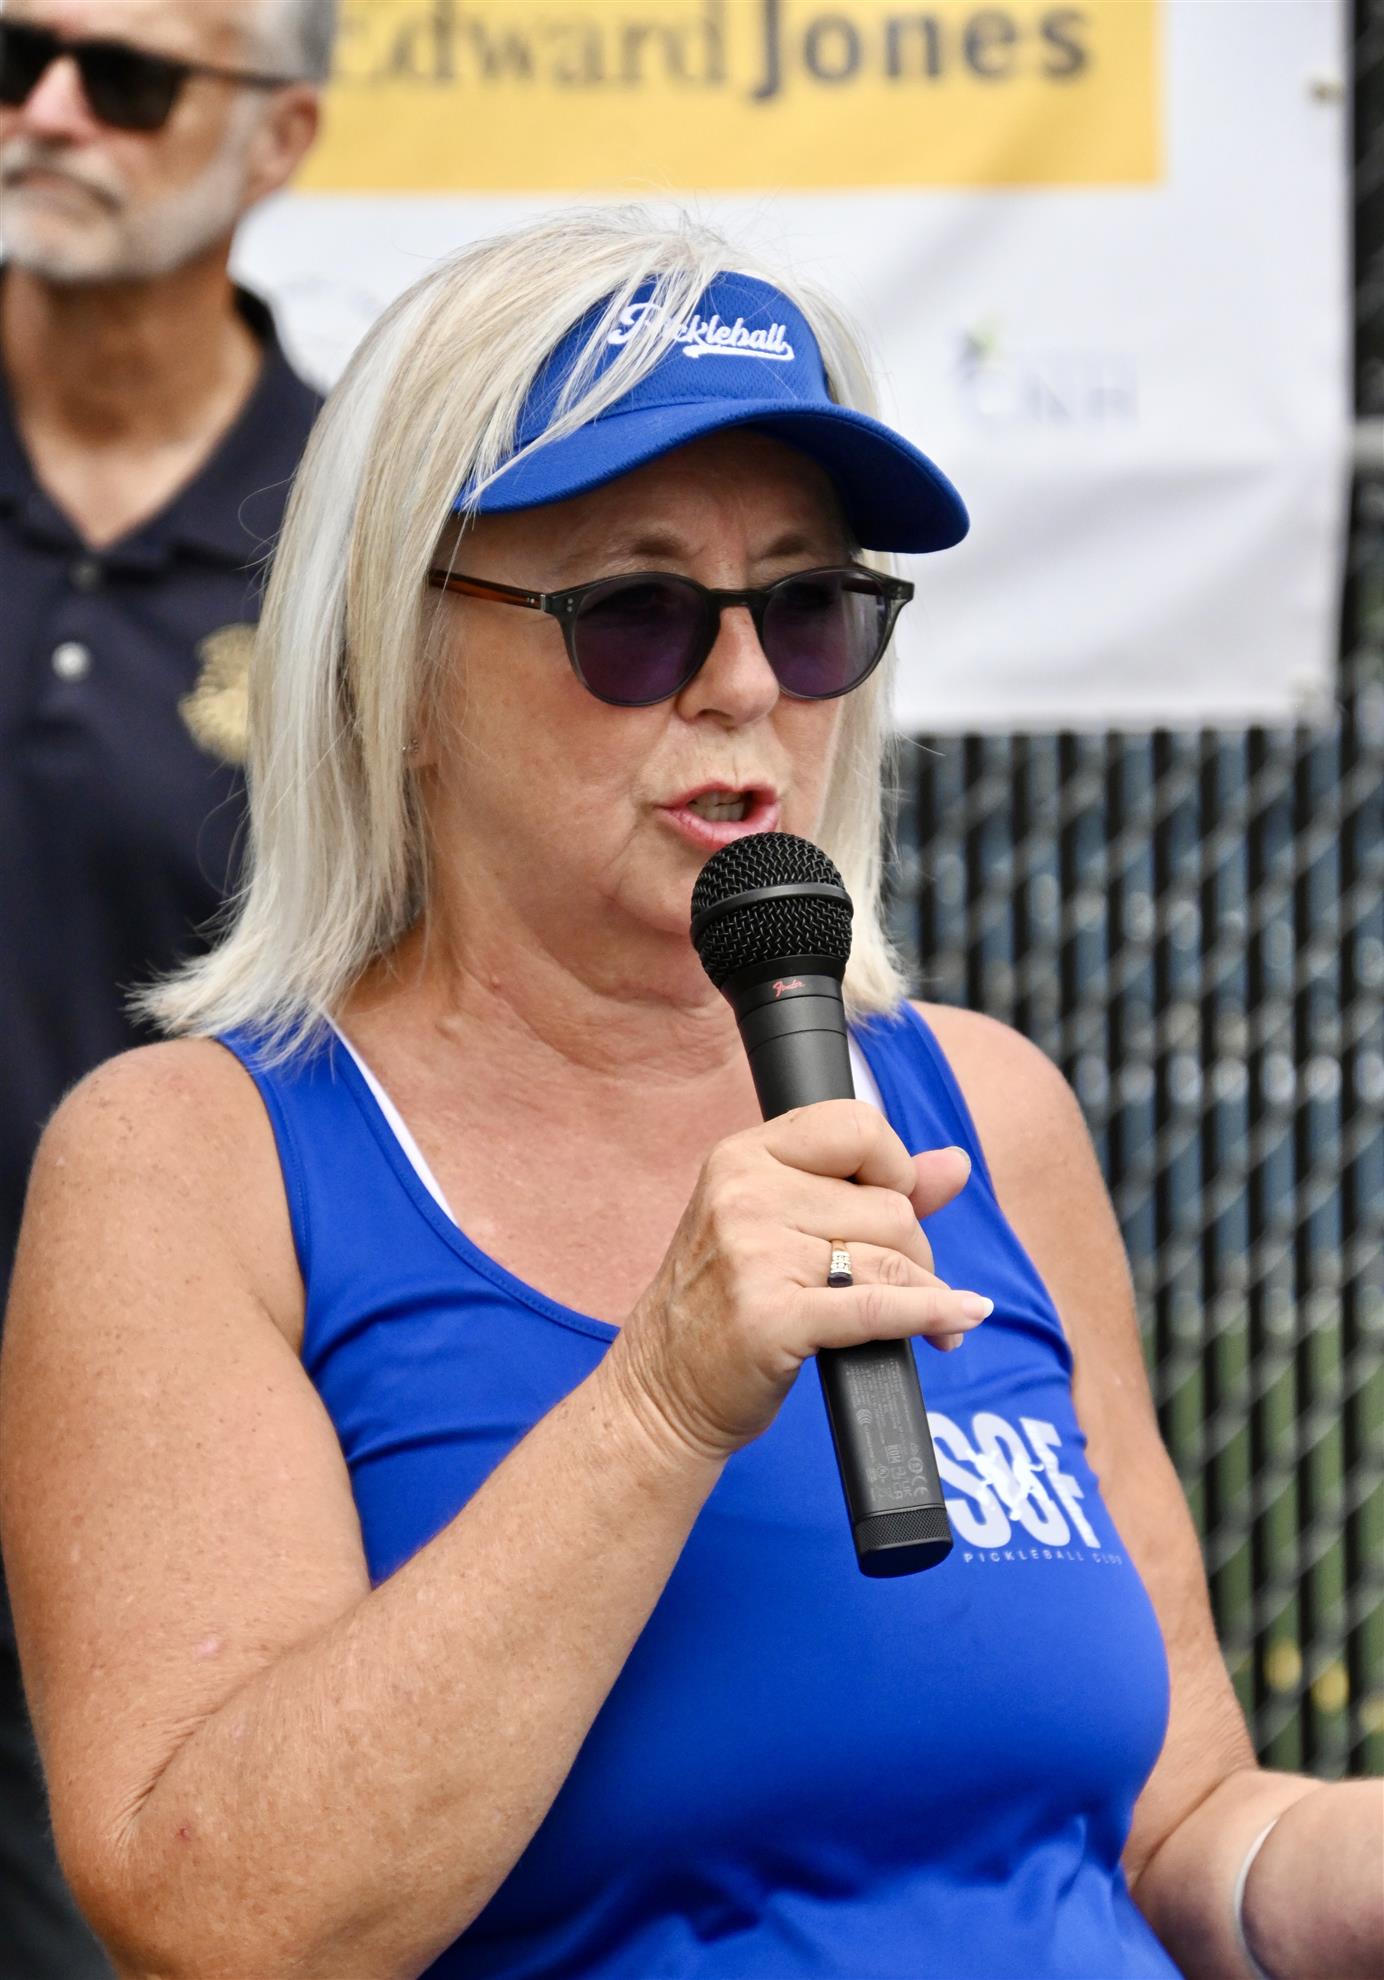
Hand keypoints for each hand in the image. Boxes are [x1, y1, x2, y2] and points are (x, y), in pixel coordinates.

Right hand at [606, 1100, 987, 1463]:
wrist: (663, 1390)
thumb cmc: (727, 1304)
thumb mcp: (780, 1224)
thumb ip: (870, 1188)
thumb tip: (954, 1164)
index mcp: (743, 1157)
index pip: (856, 1126)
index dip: (892, 1168)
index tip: (892, 1207)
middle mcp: (744, 1195)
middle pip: (888, 1205)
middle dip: (912, 1251)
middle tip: (898, 1285)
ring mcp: (754, 1255)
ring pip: (891, 1258)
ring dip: (926, 1293)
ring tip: (929, 1321)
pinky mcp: (772, 1319)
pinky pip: (880, 1307)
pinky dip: (932, 1315)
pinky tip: (959, 1320)